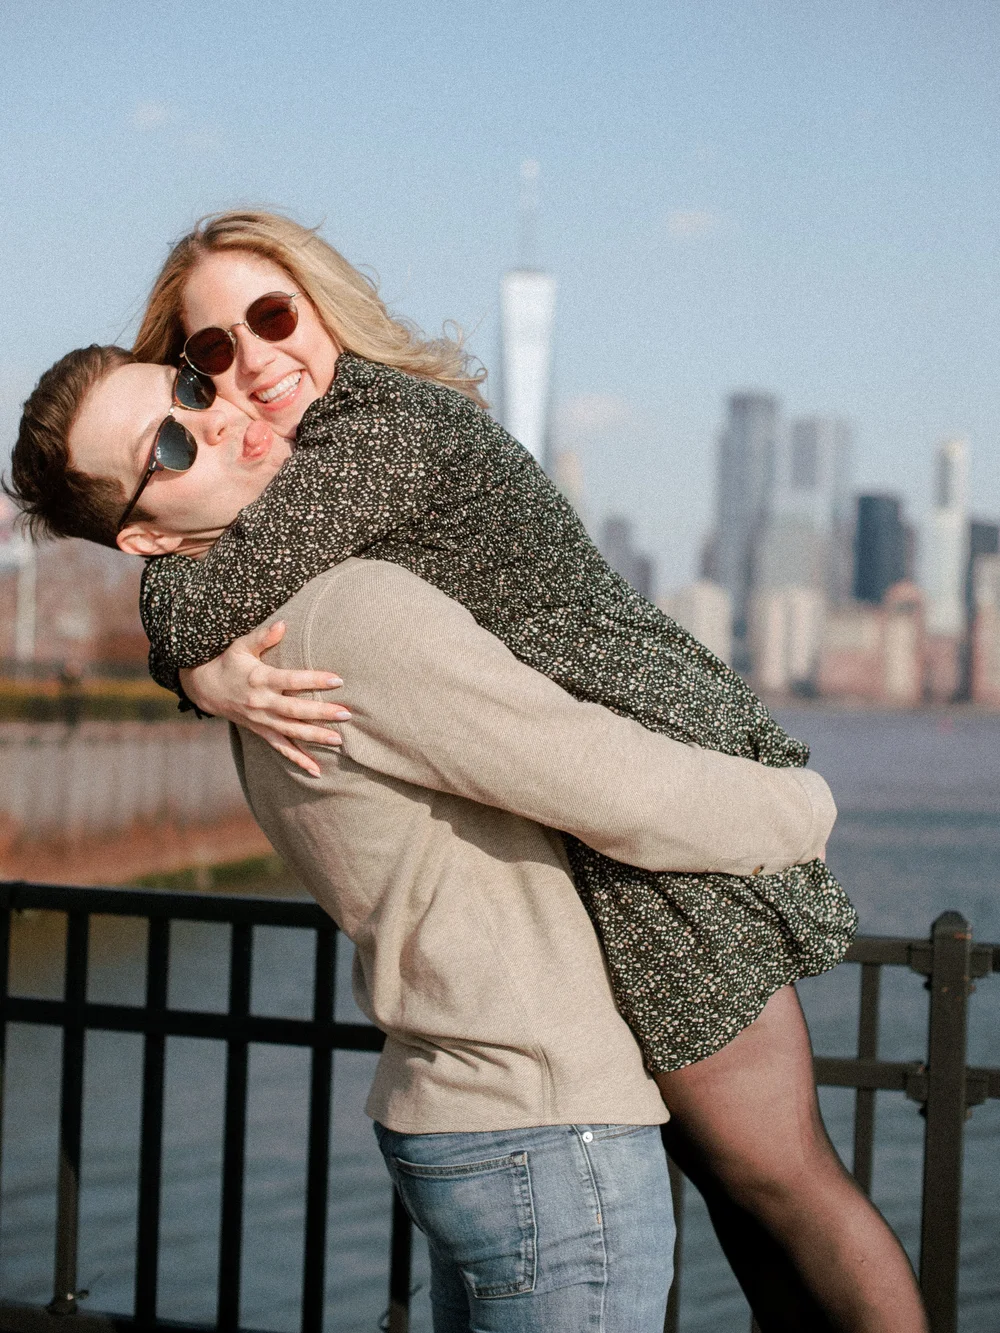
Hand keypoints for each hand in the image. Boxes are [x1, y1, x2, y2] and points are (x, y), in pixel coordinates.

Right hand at [178, 621, 349, 778]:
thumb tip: (283, 623)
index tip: (337, 679)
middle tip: (346, 713)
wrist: (205, 688)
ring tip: (338, 740)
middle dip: (321, 713)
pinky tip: (315, 770)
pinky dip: (298, 759)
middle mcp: (261, 702)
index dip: (314, 679)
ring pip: (291, 731)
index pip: (291, 680)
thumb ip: (263, 636)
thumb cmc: (228, 662)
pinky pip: (280, 748)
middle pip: (295, 710)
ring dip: (315, 737)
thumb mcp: (241, 646)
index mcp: (260, 678)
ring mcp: (261, 720)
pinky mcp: (261, 731)